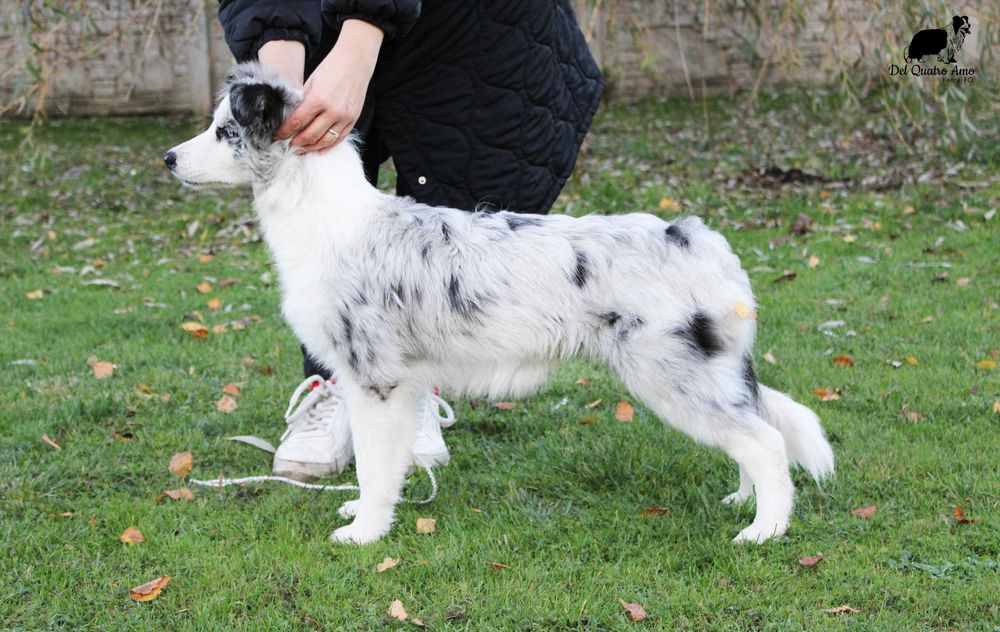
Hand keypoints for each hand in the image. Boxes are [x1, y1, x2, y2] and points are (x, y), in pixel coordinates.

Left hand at [274, 20, 383, 152]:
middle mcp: (332, 111)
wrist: (355, 62)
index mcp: (318, 99)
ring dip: (311, 147)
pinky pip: (339, 138)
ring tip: (301, 149)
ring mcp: (344, 117)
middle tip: (287, 145)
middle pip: (310, 135)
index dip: (284, 132)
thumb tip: (292, 119)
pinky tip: (318, 149)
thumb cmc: (331, 68)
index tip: (276, 136)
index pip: (296, 122)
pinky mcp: (353, 120)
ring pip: (325, 141)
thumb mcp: (312, 82)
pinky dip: (327, 146)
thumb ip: (303, 101)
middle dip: (296, 142)